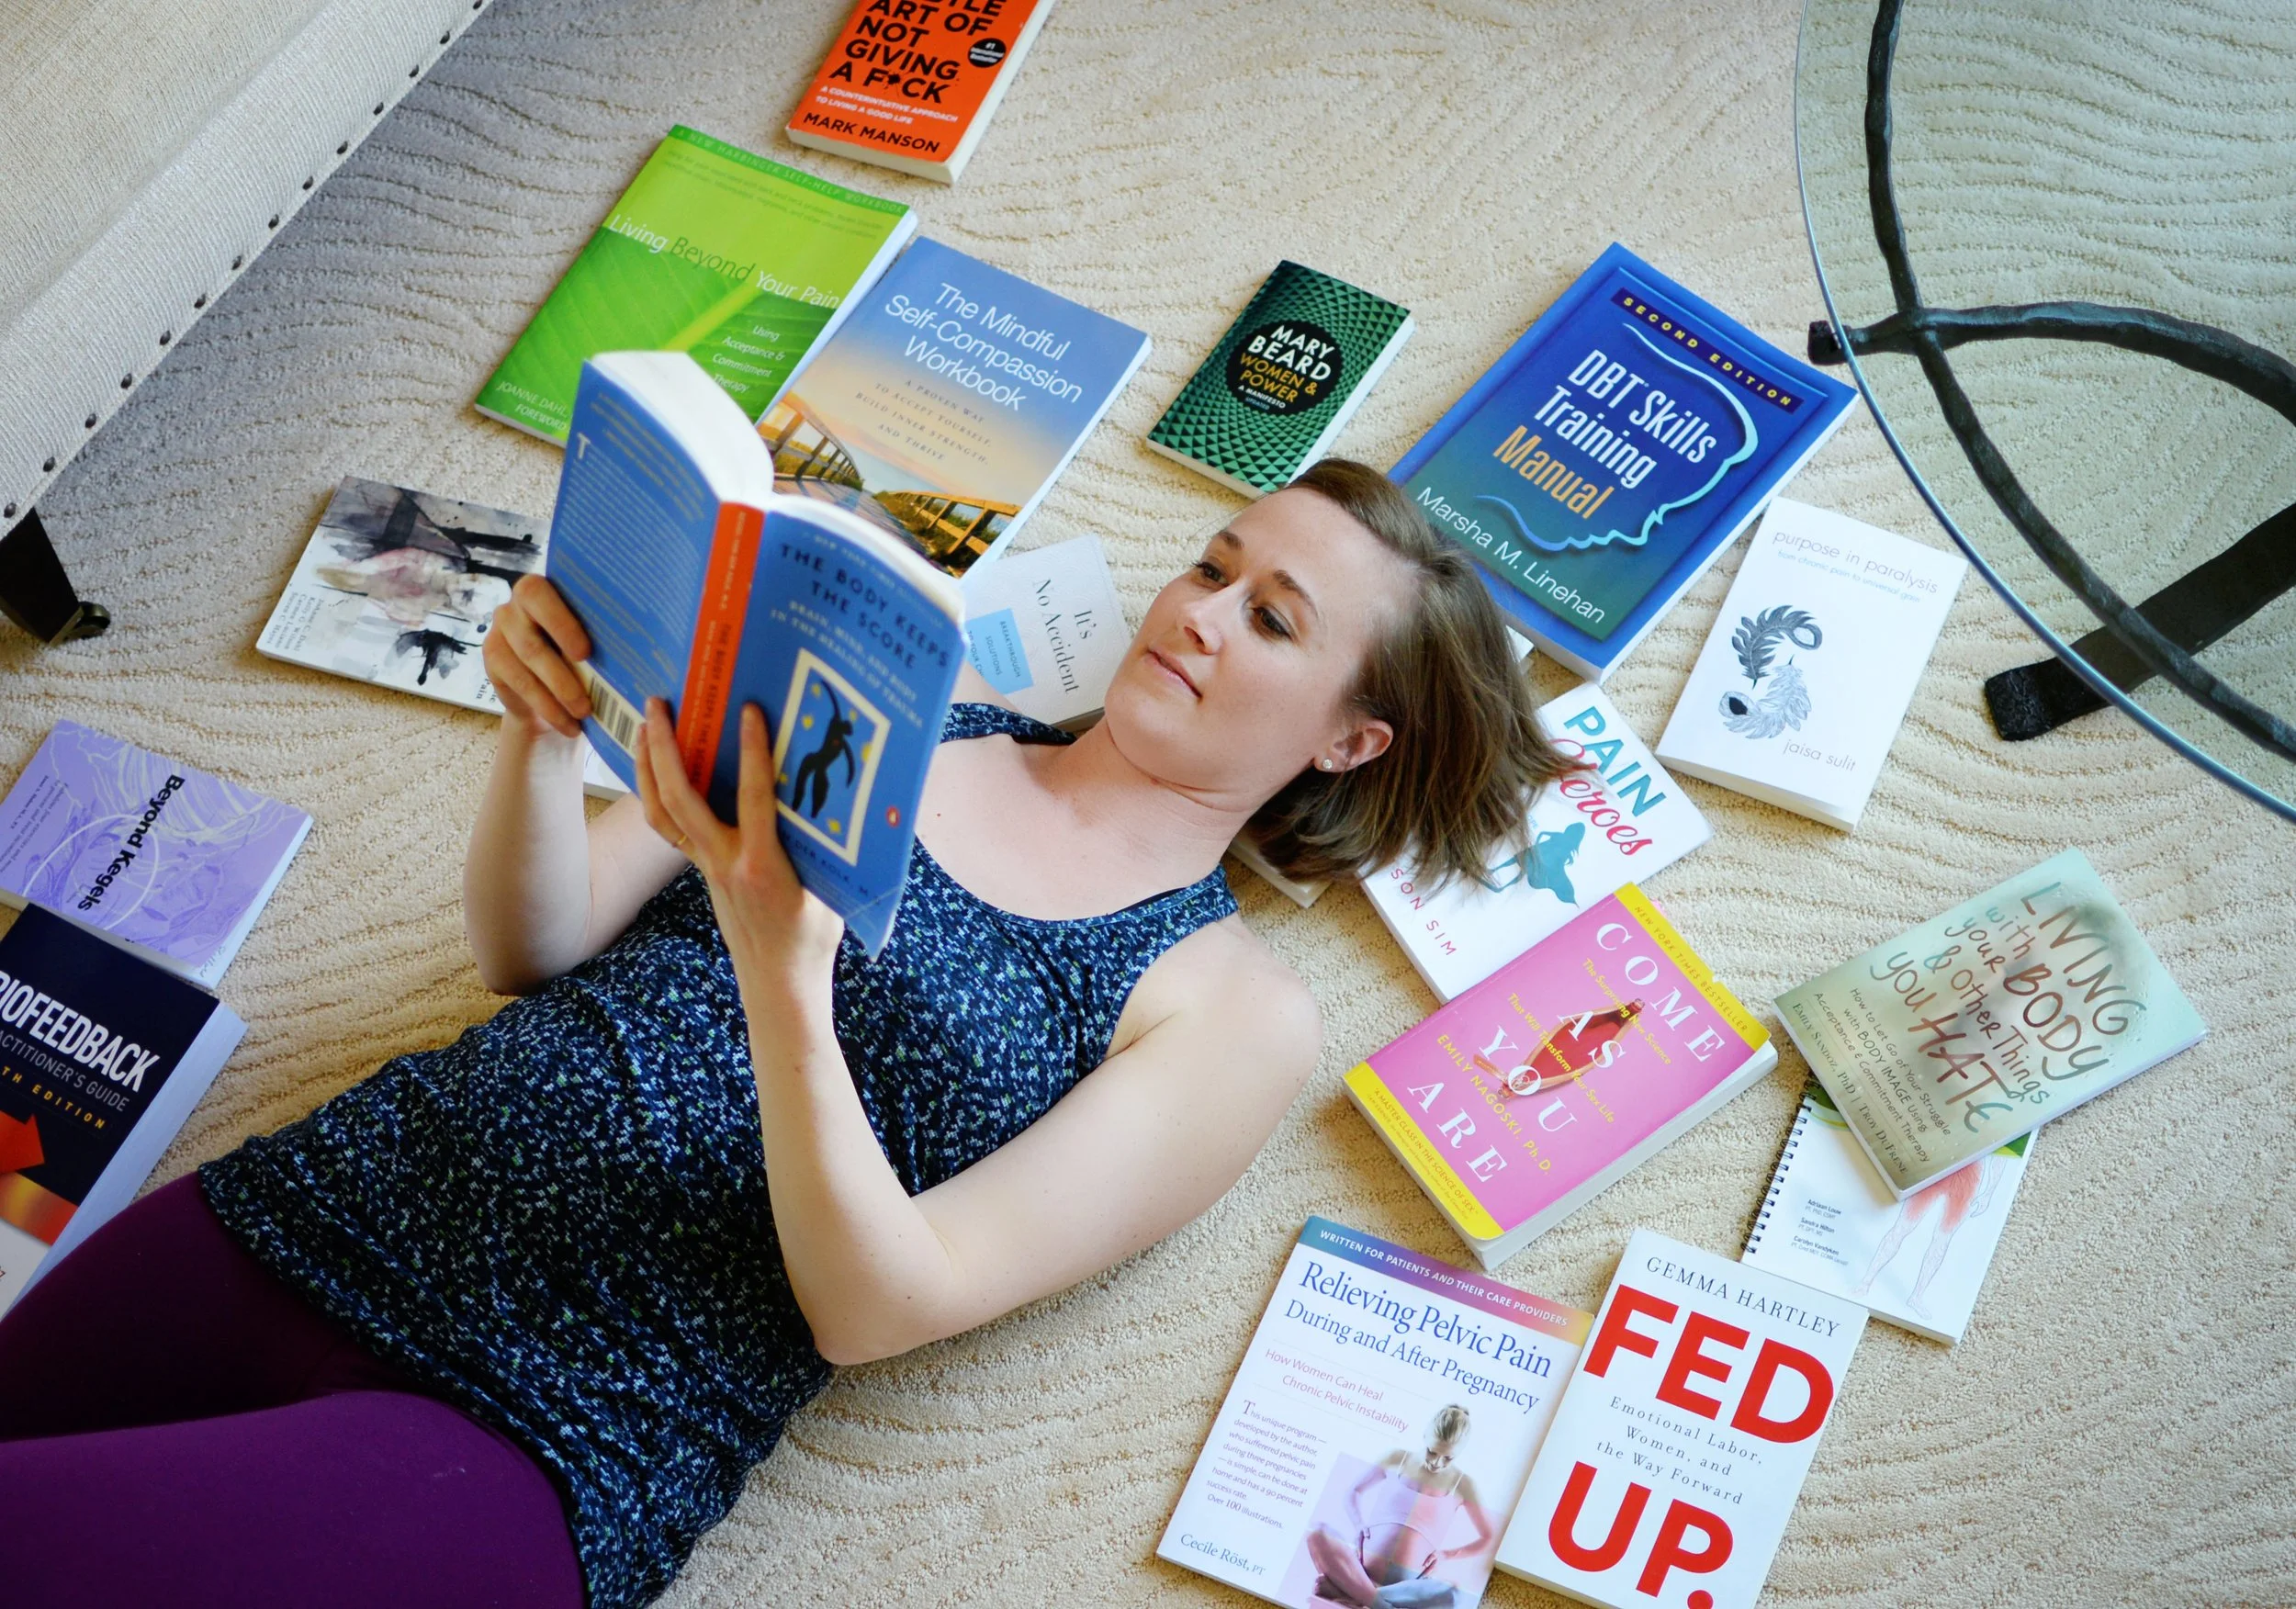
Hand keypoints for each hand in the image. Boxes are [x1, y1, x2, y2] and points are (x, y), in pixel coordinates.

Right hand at [486, 574, 592, 738]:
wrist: (545, 688)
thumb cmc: (579, 654)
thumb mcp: (588, 641)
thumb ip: (599, 636)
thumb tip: (635, 648)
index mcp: (542, 590)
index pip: (539, 595)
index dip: (560, 623)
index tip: (585, 653)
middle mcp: (514, 606)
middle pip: (530, 637)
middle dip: (560, 672)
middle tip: (587, 701)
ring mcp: (500, 631)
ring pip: (528, 664)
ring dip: (559, 694)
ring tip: (584, 714)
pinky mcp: (493, 658)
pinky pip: (520, 684)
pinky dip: (548, 707)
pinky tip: (568, 724)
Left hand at [634, 697, 844, 988]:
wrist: (779, 984)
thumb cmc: (814, 939)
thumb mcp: (830, 888)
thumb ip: (826, 843)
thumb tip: (840, 793)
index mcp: (763, 865)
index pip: (756, 797)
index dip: (754, 752)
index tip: (748, 711)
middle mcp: (725, 862)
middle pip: (682, 798)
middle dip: (665, 748)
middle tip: (662, 703)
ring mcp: (708, 867)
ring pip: (663, 813)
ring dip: (648, 768)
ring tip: (647, 727)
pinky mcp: (704, 871)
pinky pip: (671, 828)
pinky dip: (659, 796)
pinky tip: (657, 771)